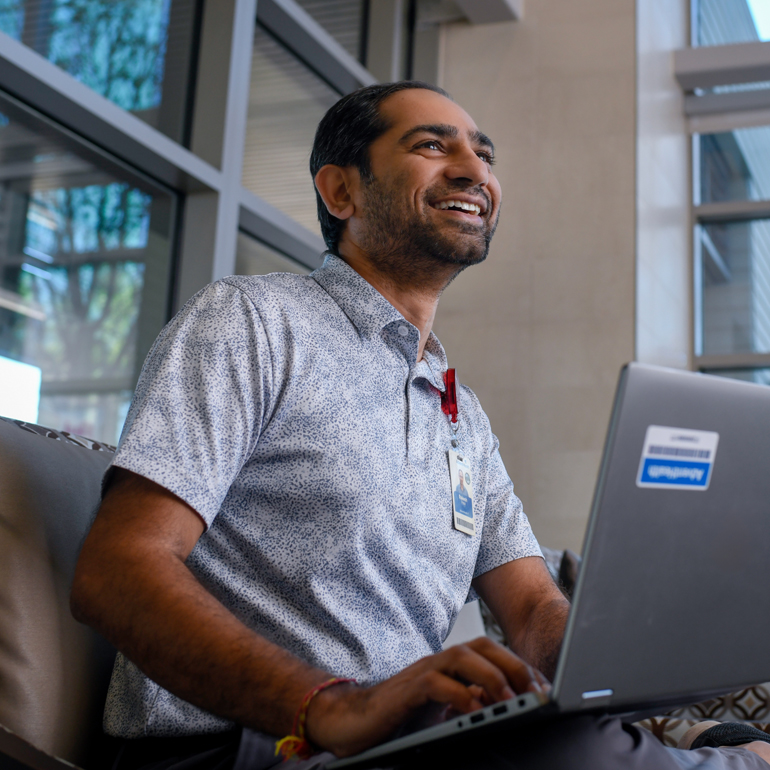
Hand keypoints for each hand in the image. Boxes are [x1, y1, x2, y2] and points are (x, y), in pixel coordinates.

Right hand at [304, 636, 549, 757]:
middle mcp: (440, 660)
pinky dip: (460, 695)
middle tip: (537, 692)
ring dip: (493, 677)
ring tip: (514, 701)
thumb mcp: (445, 711)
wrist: (356, 721)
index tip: (544, 688)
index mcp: (452, 664)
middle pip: (483, 647)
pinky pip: (438, 683)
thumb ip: (470, 703)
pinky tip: (476, 710)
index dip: (520, 667)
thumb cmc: (402, 717)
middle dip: (513, 666)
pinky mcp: (408, 688)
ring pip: (463, 658)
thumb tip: (505, 706)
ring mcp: (424, 670)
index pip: (492, 654)